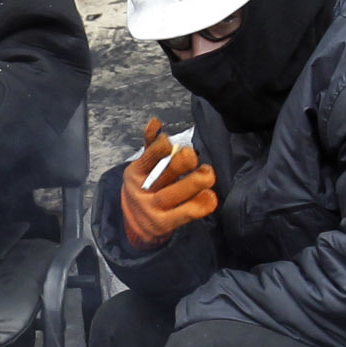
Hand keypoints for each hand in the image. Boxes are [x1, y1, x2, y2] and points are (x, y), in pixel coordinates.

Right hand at [120, 115, 217, 249]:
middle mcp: (142, 191)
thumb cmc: (146, 187)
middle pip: (163, 175)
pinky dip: (200, 205)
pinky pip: (185, 214)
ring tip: (208, 174)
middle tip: (193, 156)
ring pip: (174, 194)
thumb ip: (152, 145)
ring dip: (194, 183)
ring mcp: (152, 209)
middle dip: (180, 163)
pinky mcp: (165, 224)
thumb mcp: (144, 167)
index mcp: (136, 172)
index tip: (171, 143)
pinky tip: (211, 197)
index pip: (149, 157)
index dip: (161, 147)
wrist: (135, 224)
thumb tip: (155, 122)